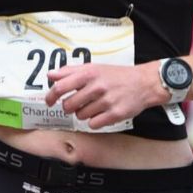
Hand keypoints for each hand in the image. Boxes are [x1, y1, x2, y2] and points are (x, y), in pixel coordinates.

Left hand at [44, 62, 158, 129]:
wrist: (143, 83)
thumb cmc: (116, 76)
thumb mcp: (93, 68)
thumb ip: (70, 71)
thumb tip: (51, 75)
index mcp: (89, 73)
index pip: (61, 87)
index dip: (51, 96)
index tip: (49, 101)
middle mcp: (97, 87)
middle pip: (68, 105)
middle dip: (69, 107)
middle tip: (77, 103)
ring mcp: (106, 101)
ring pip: (80, 116)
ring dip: (83, 113)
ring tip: (93, 106)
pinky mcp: (114, 114)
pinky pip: (93, 124)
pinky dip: (94, 121)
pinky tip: (101, 113)